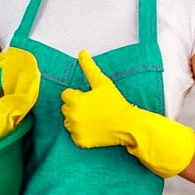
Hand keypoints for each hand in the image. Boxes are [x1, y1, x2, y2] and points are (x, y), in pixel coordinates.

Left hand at [60, 50, 194, 177]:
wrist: (127, 124)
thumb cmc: (115, 102)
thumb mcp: (102, 82)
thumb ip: (89, 67)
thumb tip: (81, 52)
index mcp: (74, 101)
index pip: (66, 95)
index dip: (79, 95)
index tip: (91, 98)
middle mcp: (71, 116)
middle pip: (66, 108)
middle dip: (76, 106)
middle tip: (94, 108)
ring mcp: (75, 130)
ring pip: (69, 122)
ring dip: (77, 119)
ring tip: (94, 118)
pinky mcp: (80, 142)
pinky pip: (75, 135)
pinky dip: (82, 133)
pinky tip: (94, 128)